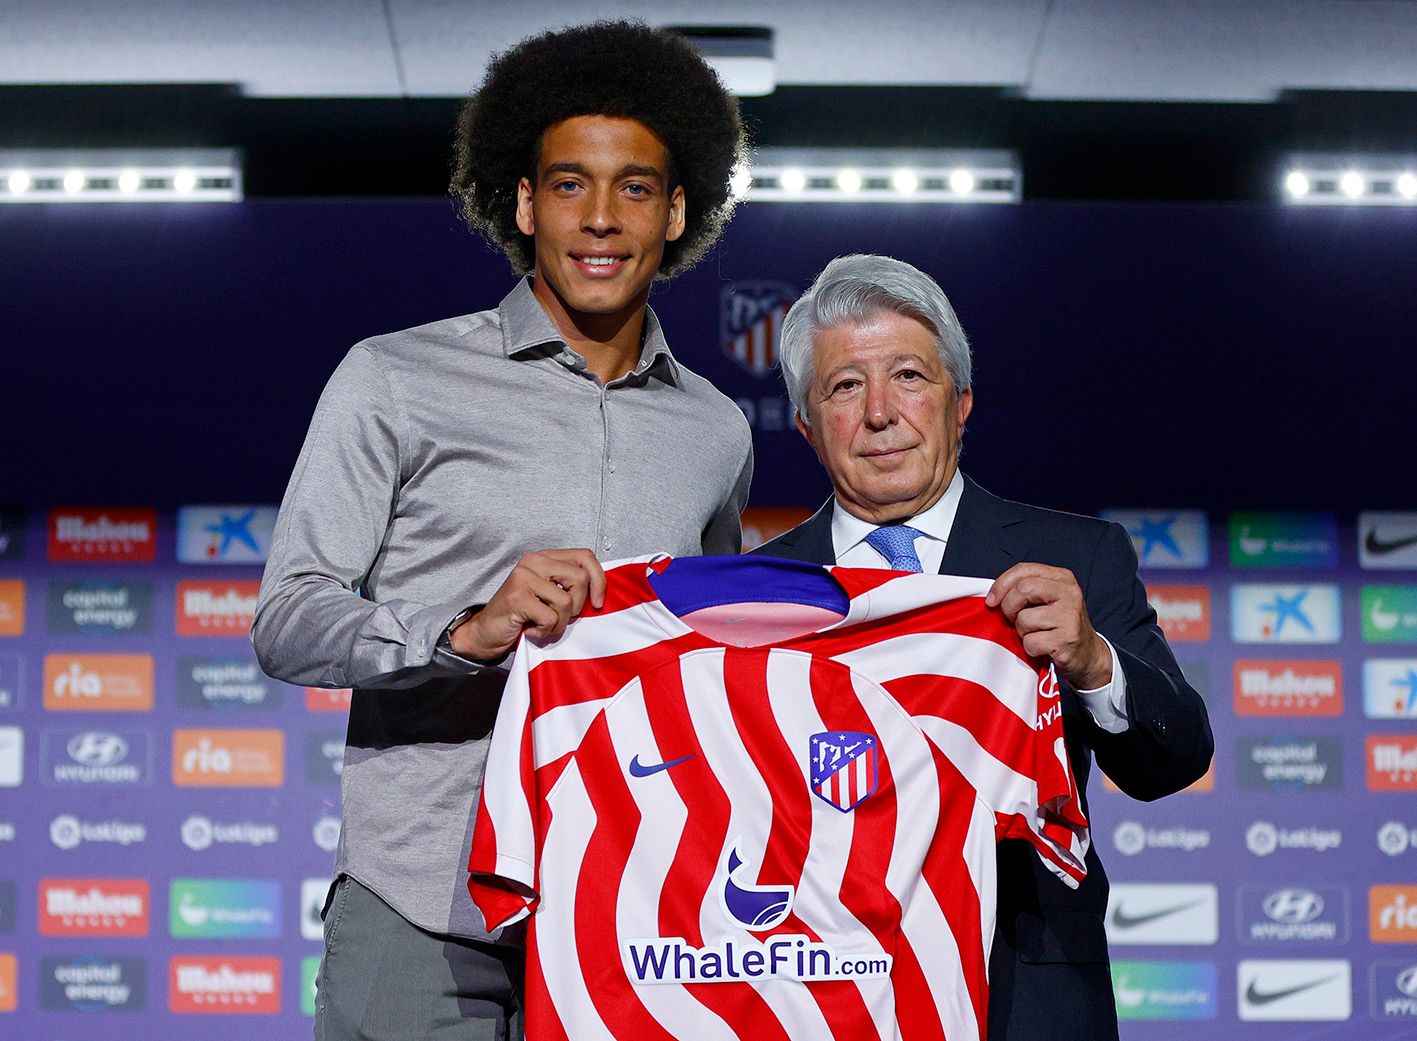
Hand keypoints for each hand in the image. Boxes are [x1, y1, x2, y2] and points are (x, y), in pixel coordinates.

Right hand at [449, 549, 605, 660]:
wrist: (487, 633)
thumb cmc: (523, 616)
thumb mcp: (550, 596)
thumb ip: (570, 586)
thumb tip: (601, 593)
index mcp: (545, 557)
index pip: (585, 556)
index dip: (599, 580)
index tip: (598, 603)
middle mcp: (533, 561)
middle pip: (580, 579)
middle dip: (577, 607)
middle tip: (559, 617)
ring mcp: (523, 577)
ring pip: (566, 601)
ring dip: (560, 623)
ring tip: (543, 625)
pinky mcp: (517, 597)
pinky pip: (550, 617)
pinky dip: (545, 631)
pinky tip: (531, 630)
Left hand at [986, 563, 1111, 689]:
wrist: (1087, 655)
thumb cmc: (1057, 626)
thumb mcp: (1045, 600)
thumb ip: (1024, 591)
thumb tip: (992, 598)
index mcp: (1062, 578)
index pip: (1023, 570)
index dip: (1001, 584)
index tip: (992, 601)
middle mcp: (1070, 593)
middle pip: (1023, 589)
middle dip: (1009, 608)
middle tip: (1013, 620)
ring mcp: (1070, 616)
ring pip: (1024, 619)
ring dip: (1022, 632)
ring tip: (1036, 634)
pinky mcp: (1068, 639)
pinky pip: (1031, 642)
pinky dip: (1030, 649)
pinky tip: (1043, 648)